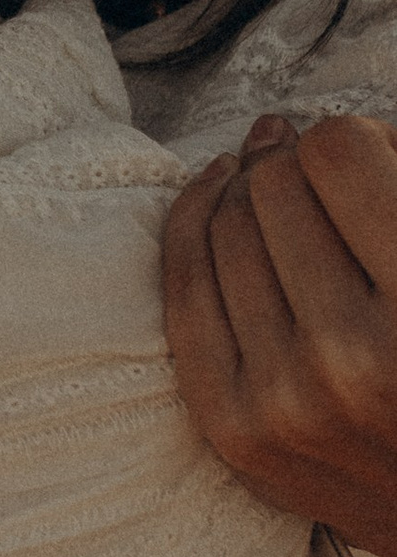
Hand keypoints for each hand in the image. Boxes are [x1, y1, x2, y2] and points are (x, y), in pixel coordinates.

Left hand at [164, 112, 396, 556]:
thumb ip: (393, 179)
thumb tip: (292, 126)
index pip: (338, 151)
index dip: (356, 139)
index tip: (370, 157)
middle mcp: (349, 360)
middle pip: (274, 184)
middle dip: (301, 165)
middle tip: (331, 179)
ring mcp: (281, 402)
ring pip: (223, 224)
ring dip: (251, 193)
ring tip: (286, 192)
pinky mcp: (233, 430)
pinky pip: (182, 287)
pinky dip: (196, 225)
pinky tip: (223, 197)